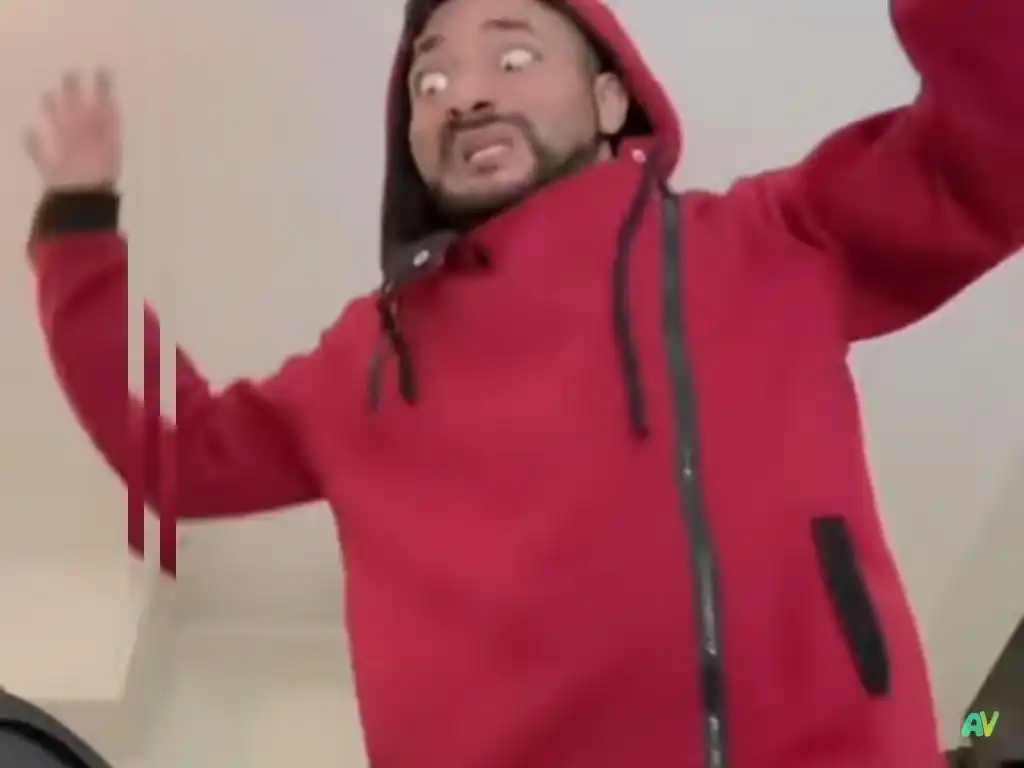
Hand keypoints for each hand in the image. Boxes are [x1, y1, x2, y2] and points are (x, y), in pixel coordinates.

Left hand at [24, 70, 121, 191]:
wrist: (79, 196)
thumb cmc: (102, 174)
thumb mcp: (112, 147)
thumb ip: (108, 123)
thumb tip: (107, 101)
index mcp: (93, 126)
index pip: (99, 100)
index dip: (100, 85)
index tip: (102, 69)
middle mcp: (74, 131)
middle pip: (72, 105)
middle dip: (71, 88)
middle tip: (70, 72)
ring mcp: (59, 146)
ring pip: (54, 121)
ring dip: (51, 107)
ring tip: (47, 94)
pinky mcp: (49, 163)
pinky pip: (37, 149)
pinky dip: (32, 141)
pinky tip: (27, 132)